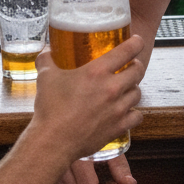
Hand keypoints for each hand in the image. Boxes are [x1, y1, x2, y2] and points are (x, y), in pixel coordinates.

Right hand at [32, 36, 144, 165]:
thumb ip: (47, 60)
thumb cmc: (50, 109)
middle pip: (138, 70)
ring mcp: (118, 108)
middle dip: (135, 66)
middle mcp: (112, 88)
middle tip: (129, 66)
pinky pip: (137, 116)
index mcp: (97, 71)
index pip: (128, 50)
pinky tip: (126, 112)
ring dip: (133, 89)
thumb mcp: (45, 77)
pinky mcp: (118, 126)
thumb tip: (47, 51)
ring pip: (138, 93)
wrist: (52, 142)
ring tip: (125, 89)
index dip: (136, 43)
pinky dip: (134, 113)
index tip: (136, 41)